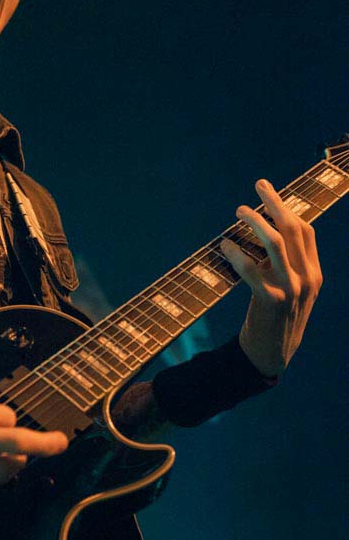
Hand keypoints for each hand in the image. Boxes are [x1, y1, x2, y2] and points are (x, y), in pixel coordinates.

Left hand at [220, 179, 322, 377]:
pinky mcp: (270, 300)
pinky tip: (225, 245)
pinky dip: (236, 252)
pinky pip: (251, 268)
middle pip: (292, 229)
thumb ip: (284, 264)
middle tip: (258, 185)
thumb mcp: (290, 289)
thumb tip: (263, 231)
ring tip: (239, 210)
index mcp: (314, 273)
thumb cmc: (275, 317)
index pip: (305, 231)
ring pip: (275, 242)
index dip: (288, 208)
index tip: (270, 192)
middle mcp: (307, 278)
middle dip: (274, 202)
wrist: (271, 354)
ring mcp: (291, 289)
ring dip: (255, 221)